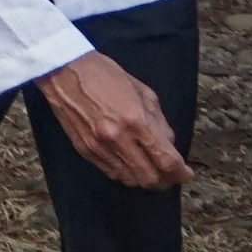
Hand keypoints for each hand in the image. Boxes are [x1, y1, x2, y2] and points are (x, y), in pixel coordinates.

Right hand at [32, 49, 192, 189]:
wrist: (65, 71)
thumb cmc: (107, 76)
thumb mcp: (144, 93)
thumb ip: (159, 123)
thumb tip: (168, 146)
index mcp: (136, 121)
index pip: (165, 160)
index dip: (180, 173)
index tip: (185, 173)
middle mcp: (118, 138)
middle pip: (149, 178)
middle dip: (165, 180)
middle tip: (170, 174)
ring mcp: (99, 147)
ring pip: (130, 180)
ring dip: (144, 179)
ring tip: (150, 170)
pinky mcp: (85, 150)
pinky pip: (111, 173)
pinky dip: (125, 173)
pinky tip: (130, 164)